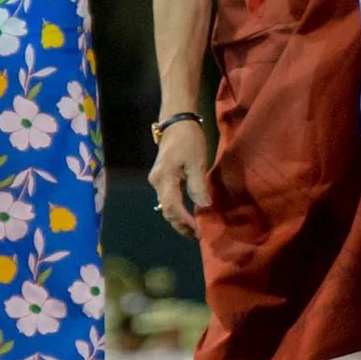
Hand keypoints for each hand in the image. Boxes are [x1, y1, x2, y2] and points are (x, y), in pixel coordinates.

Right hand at [146, 119, 211, 239]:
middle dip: (181, 225)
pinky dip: (178, 209)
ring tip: (193, 230)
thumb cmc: (188, 140)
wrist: (176, 123)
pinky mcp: (162, 178)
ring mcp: (157, 181)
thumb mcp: (197, 162)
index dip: (185, 221)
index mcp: (164, 179)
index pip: (172, 207)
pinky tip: (188, 215)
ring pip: (166, 206)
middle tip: (196, 236)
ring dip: (179, 219)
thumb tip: (203, 206)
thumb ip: (198, 185)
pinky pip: (168, 199)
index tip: (198, 232)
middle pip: (167, 210)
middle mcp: (156, 182)